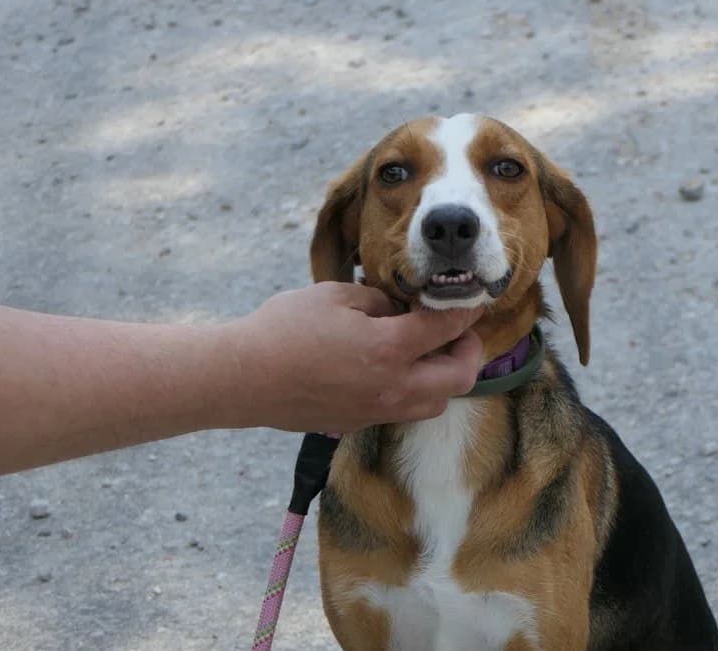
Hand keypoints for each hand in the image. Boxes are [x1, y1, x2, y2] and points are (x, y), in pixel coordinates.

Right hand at [223, 282, 483, 432]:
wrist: (244, 379)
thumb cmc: (284, 329)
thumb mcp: (335, 295)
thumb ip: (378, 301)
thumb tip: (399, 309)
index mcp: (389, 348)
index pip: (447, 328)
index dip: (466, 311)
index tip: (473, 299)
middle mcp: (393, 386)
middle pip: (459, 378)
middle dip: (469, 352)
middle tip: (458, 331)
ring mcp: (377, 410)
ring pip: (435, 403)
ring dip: (444, 377)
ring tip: (430, 352)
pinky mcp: (359, 422)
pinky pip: (404, 411)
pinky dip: (414, 391)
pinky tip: (396, 369)